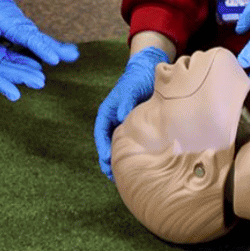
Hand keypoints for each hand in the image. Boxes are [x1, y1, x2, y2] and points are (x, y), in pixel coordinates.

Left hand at [0, 0, 78, 65]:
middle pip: (42, 39)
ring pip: (44, 40)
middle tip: (74, 56)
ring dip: (59, 47)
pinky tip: (65, 53)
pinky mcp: (26, 32)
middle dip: (57, 48)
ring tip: (74, 55)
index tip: (54, 58)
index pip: (30, 38)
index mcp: (12, 24)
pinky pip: (40, 41)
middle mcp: (23, 26)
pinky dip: (53, 46)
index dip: (42, 49)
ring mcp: (26, 29)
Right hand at [0, 17, 44, 100]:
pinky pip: (11, 56)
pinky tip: (37, 63)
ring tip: (42, 77)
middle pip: (6, 74)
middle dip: (23, 78)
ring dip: (27, 71)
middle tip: (40, 83)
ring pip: (12, 66)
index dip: (2, 86)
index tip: (16, 95)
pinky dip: (23, 59)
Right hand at [94, 46, 168, 178]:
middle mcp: (113, 120)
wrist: (148, 73)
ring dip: (118, 160)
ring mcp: (123, 125)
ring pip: (118, 146)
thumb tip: (119, 117)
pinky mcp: (135, 128)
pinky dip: (130, 155)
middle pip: (107, 143)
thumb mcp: (130, 89)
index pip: (100, 132)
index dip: (102, 146)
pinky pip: (130, 144)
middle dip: (107, 159)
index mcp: (107, 112)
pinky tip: (136, 166)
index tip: (106, 158)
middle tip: (111, 174)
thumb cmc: (136, 79)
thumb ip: (125, 102)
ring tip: (120, 177)